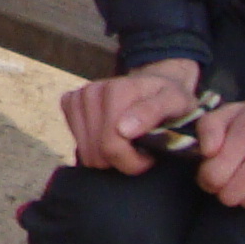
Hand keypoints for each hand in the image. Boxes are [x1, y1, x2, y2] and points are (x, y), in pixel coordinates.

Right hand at [61, 59, 203, 173]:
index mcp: (116, 91)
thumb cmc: (169, 97)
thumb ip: (152, 112)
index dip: (134, 162)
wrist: (156, 80)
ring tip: (127, 143)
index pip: (111, 146)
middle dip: (120, 160)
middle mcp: (91, 91)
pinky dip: (93, 146)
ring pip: (85, 151)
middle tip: (140, 151)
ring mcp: (78, 96)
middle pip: (96, 153)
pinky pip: (77, 141)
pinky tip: (109, 136)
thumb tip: (122, 130)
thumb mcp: (175, 103)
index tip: (149, 157)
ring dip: (107, 156)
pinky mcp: (69, 102)